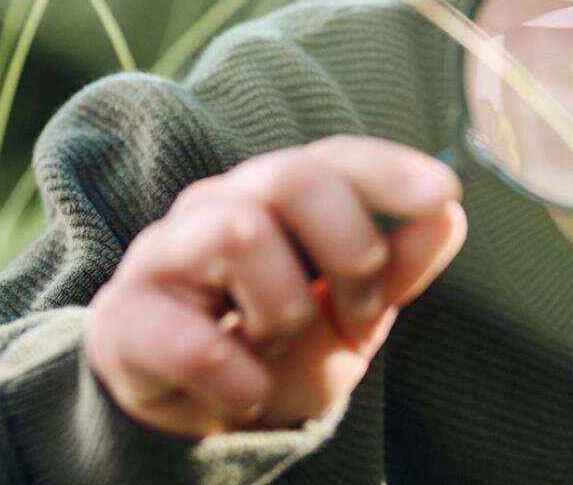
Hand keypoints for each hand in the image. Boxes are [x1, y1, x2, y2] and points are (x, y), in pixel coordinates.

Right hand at [86, 135, 464, 437]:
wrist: (201, 416)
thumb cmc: (283, 345)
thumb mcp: (354, 313)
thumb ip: (400, 265)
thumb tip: (449, 215)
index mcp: (280, 193)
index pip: (335, 156)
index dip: (390, 169)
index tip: (444, 193)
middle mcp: (220, 203)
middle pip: (290, 177)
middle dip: (350, 248)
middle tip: (360, 311)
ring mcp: (165, 252)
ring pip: (241, 233)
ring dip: (285, 308)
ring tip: (278, 343)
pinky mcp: (123, 316)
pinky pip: (191, 337)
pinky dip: (238, 375)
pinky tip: (246, 388)